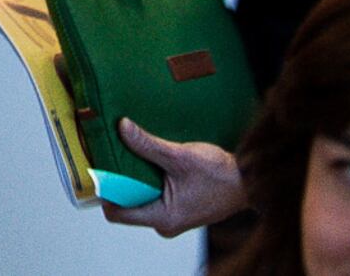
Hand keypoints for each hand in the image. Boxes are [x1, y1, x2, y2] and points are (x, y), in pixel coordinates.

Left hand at [101, 121, 244, 235]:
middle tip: (112, 153)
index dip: (105, 190)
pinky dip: (149, 179)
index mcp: (162, 218)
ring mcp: (172, 217)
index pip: (116, 212)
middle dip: (119, 181)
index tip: (100, 167)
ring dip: (135, 177)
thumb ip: (148, 145)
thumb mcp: (180, 156)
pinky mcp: (179, 208)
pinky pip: (154, 196)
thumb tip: (121, 127)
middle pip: (127, 204)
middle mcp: (164, 223)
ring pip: (141, 198)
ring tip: (130, 152)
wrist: (249, 182)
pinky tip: (149, 159)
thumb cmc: (219, 174)